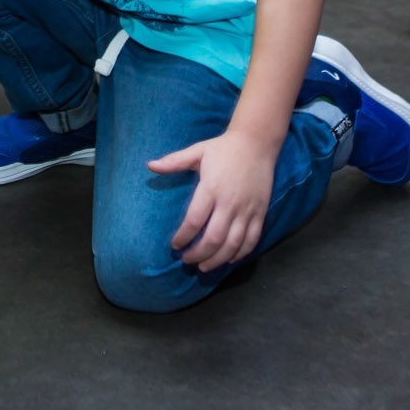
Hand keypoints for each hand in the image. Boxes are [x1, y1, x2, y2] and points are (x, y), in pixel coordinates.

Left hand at [147, 128, 276, 272]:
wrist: (257, 143)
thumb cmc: (223, 148)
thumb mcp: (197, 151)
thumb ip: (174, 161)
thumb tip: (149, 166)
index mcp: (211, 188)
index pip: (194, 221)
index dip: (183, 237)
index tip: (174, 245)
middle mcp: (229, 202)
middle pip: (213, 238)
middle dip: (198, 254)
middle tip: (187, 260)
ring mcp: (247, 209)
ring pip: (233, 244)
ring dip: (217, 259)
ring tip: (204, 266)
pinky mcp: (260, 212)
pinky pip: (252, 239)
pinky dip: (240, 254)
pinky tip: (228, 260)